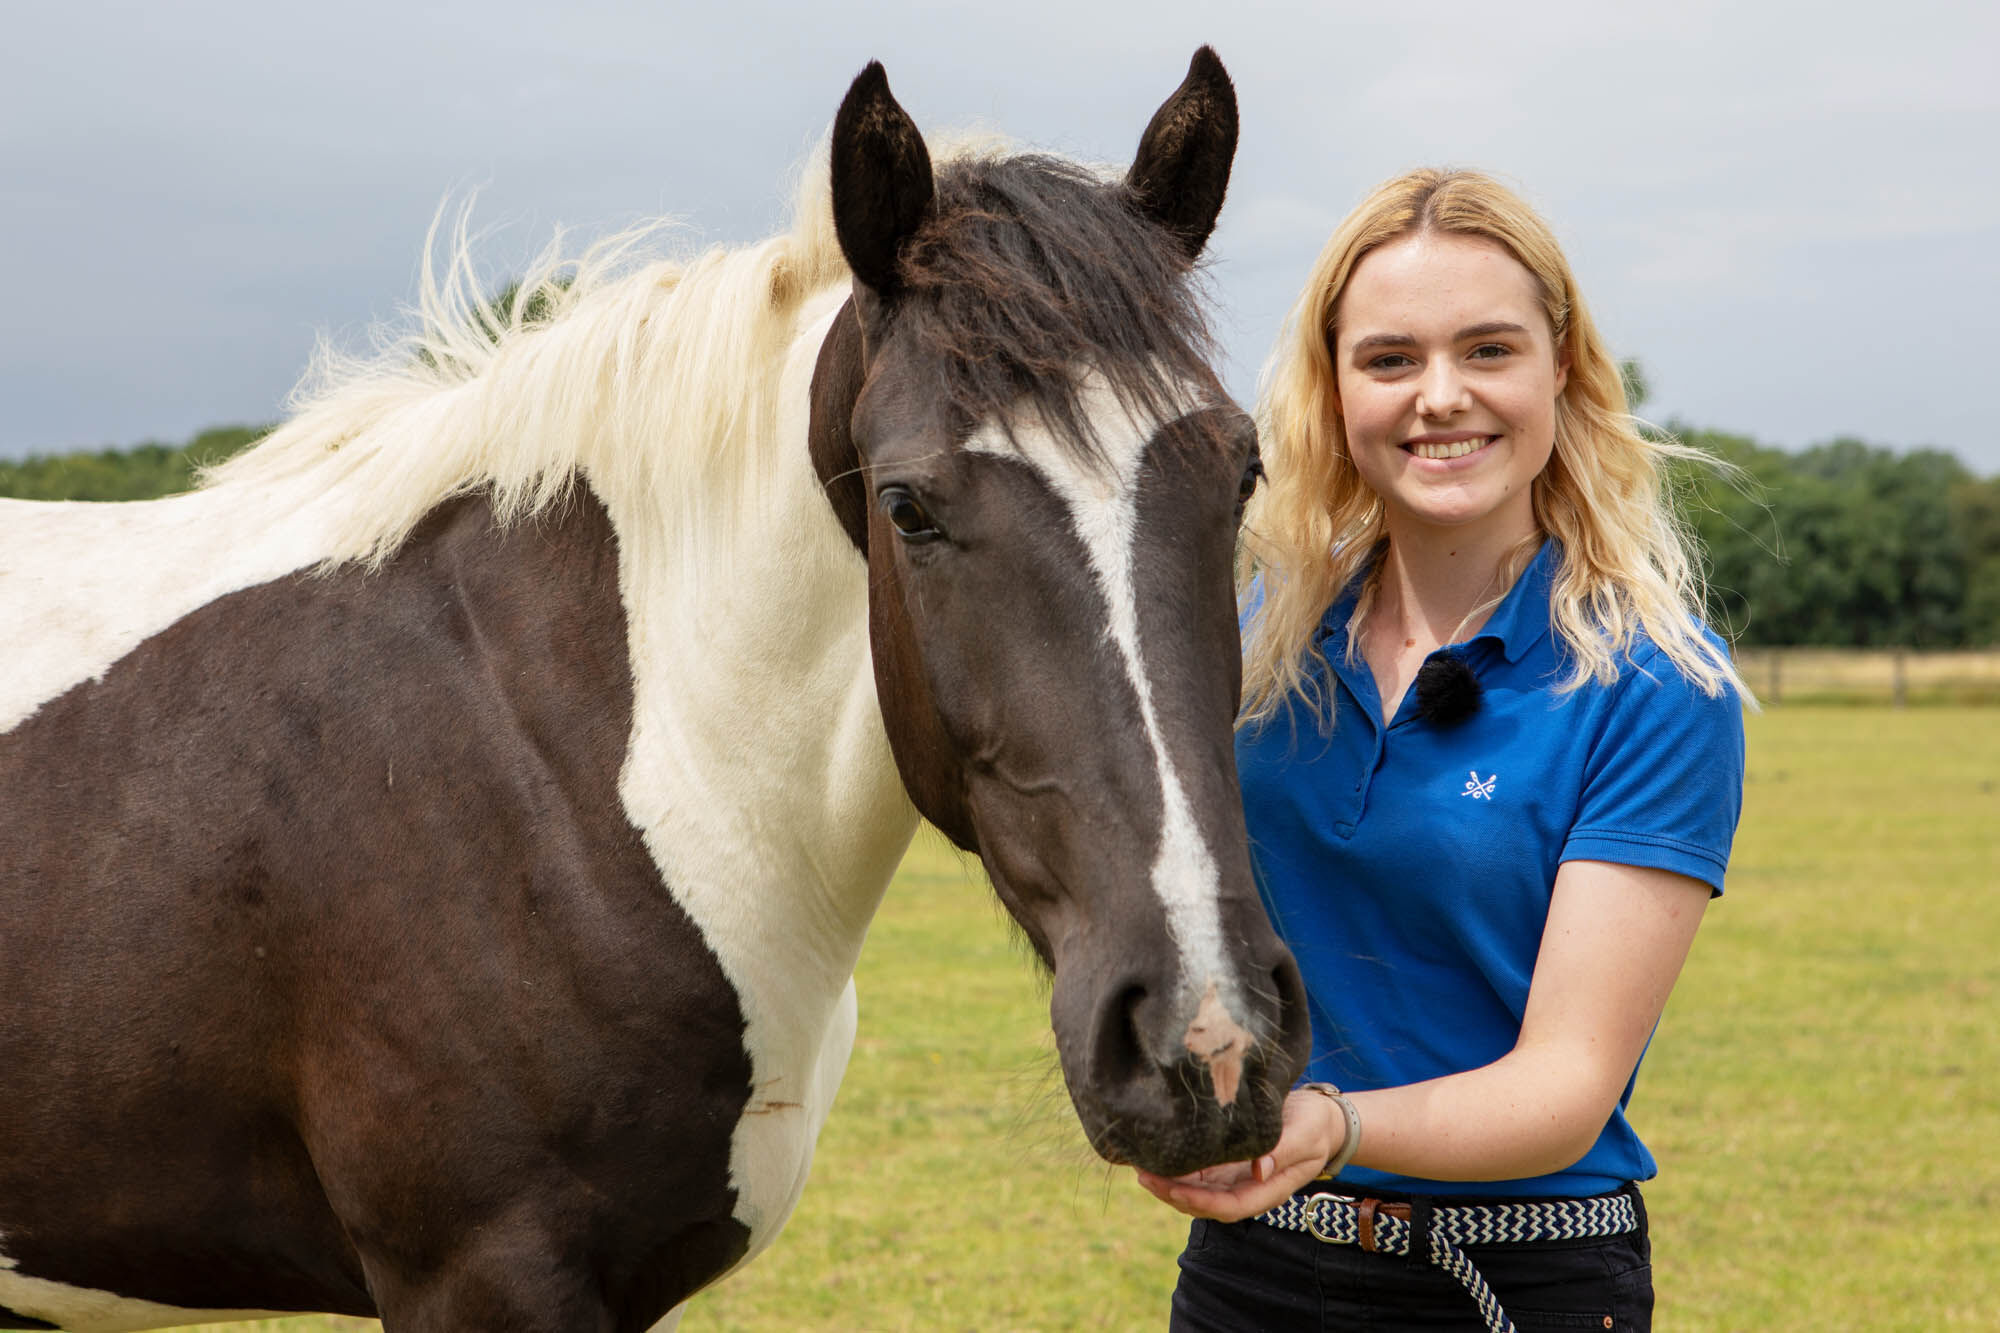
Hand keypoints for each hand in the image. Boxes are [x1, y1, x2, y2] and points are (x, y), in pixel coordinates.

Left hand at [1133, 1087, 1344, 1222]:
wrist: (1321, 1117)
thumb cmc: (1315, 1125)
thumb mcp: (1305, 1135)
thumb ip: (1284, 1151)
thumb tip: (1259, 1170)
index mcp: (1267, 1189)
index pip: (1227, 1207)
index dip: (1198, 1201)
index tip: (1171, 1186)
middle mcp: (1247, 1188)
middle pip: (1204, 1203)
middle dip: (1172, 1193)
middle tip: (1143, 1174)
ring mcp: (1235, 1177)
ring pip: (1196, 1190)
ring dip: (1168, 1182)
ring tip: (1141, 1165)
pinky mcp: (1227, 1161)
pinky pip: (1198, 1172)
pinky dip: (1177, 1167)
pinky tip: (1157, 1154)